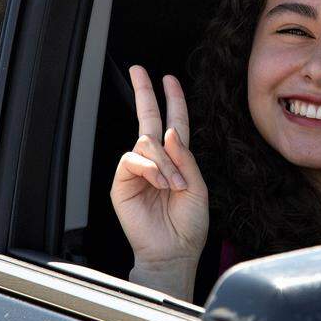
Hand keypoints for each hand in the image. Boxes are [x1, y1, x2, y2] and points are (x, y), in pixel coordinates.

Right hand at [110, 66, 208, 299]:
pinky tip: (161, 183)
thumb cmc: (188, 225)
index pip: (173, 123)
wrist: (174, 251)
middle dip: (144, 92)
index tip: (170, 79)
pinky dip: (151, 169)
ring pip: (146, 143)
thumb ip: (185, 158)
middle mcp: (155, 162)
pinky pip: (133, 159)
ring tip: (174, 185)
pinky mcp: (123, 183)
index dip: (173, 101)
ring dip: (165, 162)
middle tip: (138, 69)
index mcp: (176, 161)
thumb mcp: (197, 187)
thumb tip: (168, 132)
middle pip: (147, 119)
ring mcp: (137, 171)